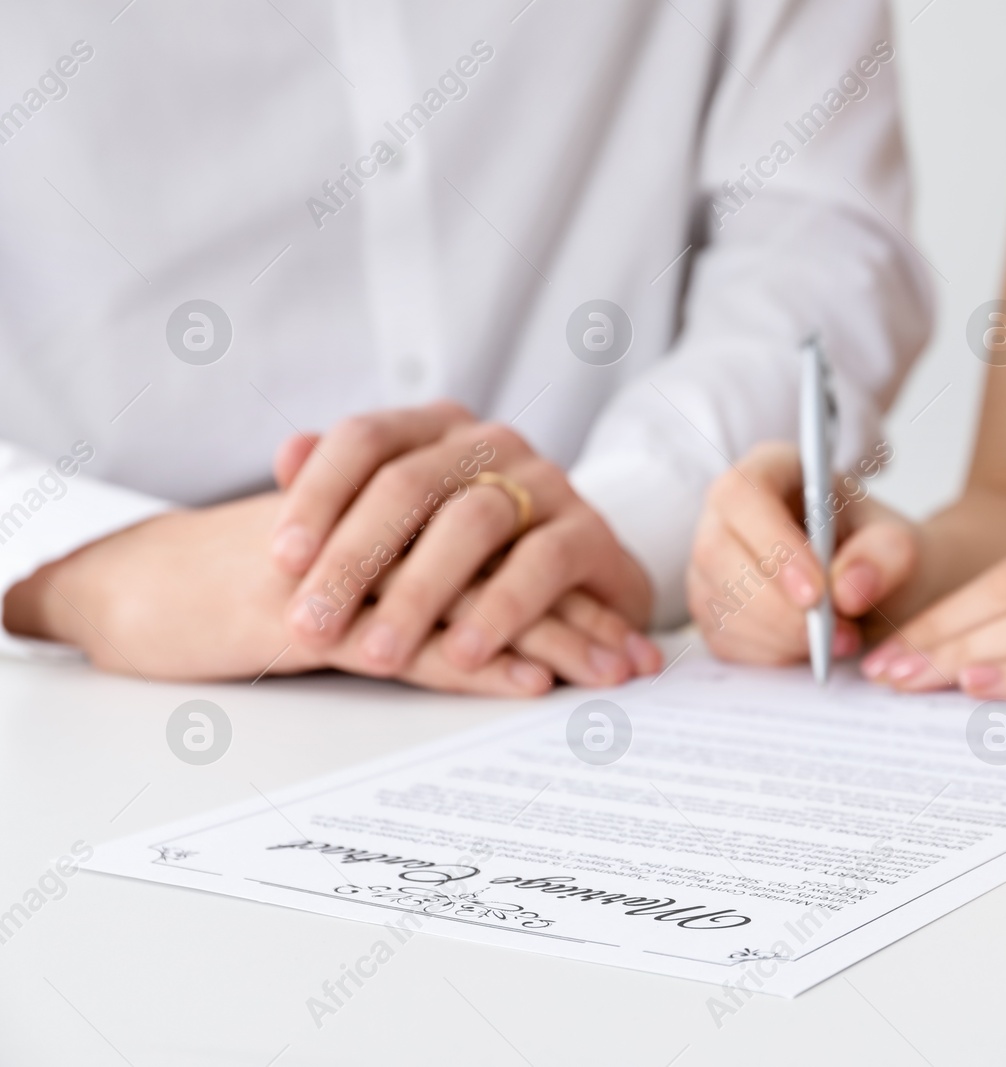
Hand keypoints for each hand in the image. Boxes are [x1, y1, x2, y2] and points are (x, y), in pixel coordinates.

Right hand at [2, 492, 635, 695]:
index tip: (628, 637)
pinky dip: (470, 658)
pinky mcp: (309, 610)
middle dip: (576, 614)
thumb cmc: (258, 582)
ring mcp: (347, 559)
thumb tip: (519, 628)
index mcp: (397, 487)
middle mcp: (379, 510)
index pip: (505, 536)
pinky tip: (521, 680)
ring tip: (602, 679)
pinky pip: (406, 633)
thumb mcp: (353, 567)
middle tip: (635, 664)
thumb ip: (424, 571)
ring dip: (545, 638)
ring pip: (467, 593)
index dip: (570, 586)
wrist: (145, 587)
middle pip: (503, 558)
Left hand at [270, 404, 659, 686]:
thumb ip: (349, 490)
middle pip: (409, 484)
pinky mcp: (590, 532)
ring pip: (473, 522)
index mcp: (436, 431)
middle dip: (352, 560)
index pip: (365, 439)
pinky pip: (542, 564)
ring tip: (379, 654)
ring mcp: (546, 482)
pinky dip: (500, 610)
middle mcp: (491, 444)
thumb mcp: (409, 522)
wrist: (584, 580)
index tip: (281, 560)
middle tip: (310, 625)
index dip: (319, 494)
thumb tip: (286, 451)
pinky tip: (465, 654)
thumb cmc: (478, 555)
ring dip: (420, 593)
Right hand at [688, 442, 915, 663]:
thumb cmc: (879, 552)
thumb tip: (847, 588)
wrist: (877, 588)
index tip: (815, 592)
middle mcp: (728, 514)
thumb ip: (884, 555)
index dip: (771, 545)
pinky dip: (774, 654)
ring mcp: (712, 564)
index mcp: (769, 470)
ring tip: (842, 640)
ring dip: (781, 636)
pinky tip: (813, 648)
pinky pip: (725, 640)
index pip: (744, 496)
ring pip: (719, 604)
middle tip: (838, 634)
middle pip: (718, 555)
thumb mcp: (899, 544)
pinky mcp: (713, 610)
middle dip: (777, 607)